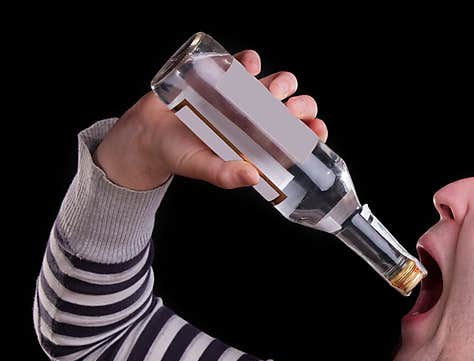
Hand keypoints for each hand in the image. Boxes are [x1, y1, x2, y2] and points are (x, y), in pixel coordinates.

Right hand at [94, 49, 327, 190]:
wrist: (147, 133)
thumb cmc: (180, 155)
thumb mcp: (204, 168)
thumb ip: (226, 175)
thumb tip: (253, 177)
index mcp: (260, 143)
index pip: (297, 137)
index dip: (311, 132)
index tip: (316, 129)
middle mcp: (257, 119)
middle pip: (292, 107)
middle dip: (301, 105)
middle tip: (292, 110)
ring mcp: (242, 96)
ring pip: (275, 83)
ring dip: (281, 82)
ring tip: (272, 89)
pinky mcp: (222, 76)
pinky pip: (243, 63)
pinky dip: (249, 61)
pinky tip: (248, 65)